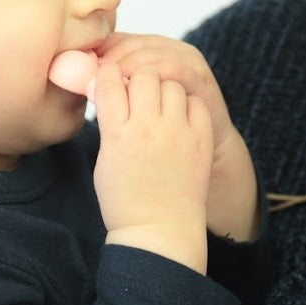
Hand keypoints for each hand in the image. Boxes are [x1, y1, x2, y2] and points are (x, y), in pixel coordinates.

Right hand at [92, 61, 212, 272]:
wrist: (159, 231)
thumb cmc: (124, 198)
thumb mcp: (104, 158)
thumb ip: (108, 121)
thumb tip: (109, 85)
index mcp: (118, 133)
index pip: (110, 79)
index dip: (108, 73)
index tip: (110, 78)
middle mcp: (148, 127)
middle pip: (144, 74)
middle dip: (138, 78)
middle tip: (138, 92)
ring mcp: (178, 132)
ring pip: (171, 84)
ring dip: (163, 90)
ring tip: (160, 108)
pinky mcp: (201, 138)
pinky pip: (195, 102)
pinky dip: (187, 105)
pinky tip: (179, 119)